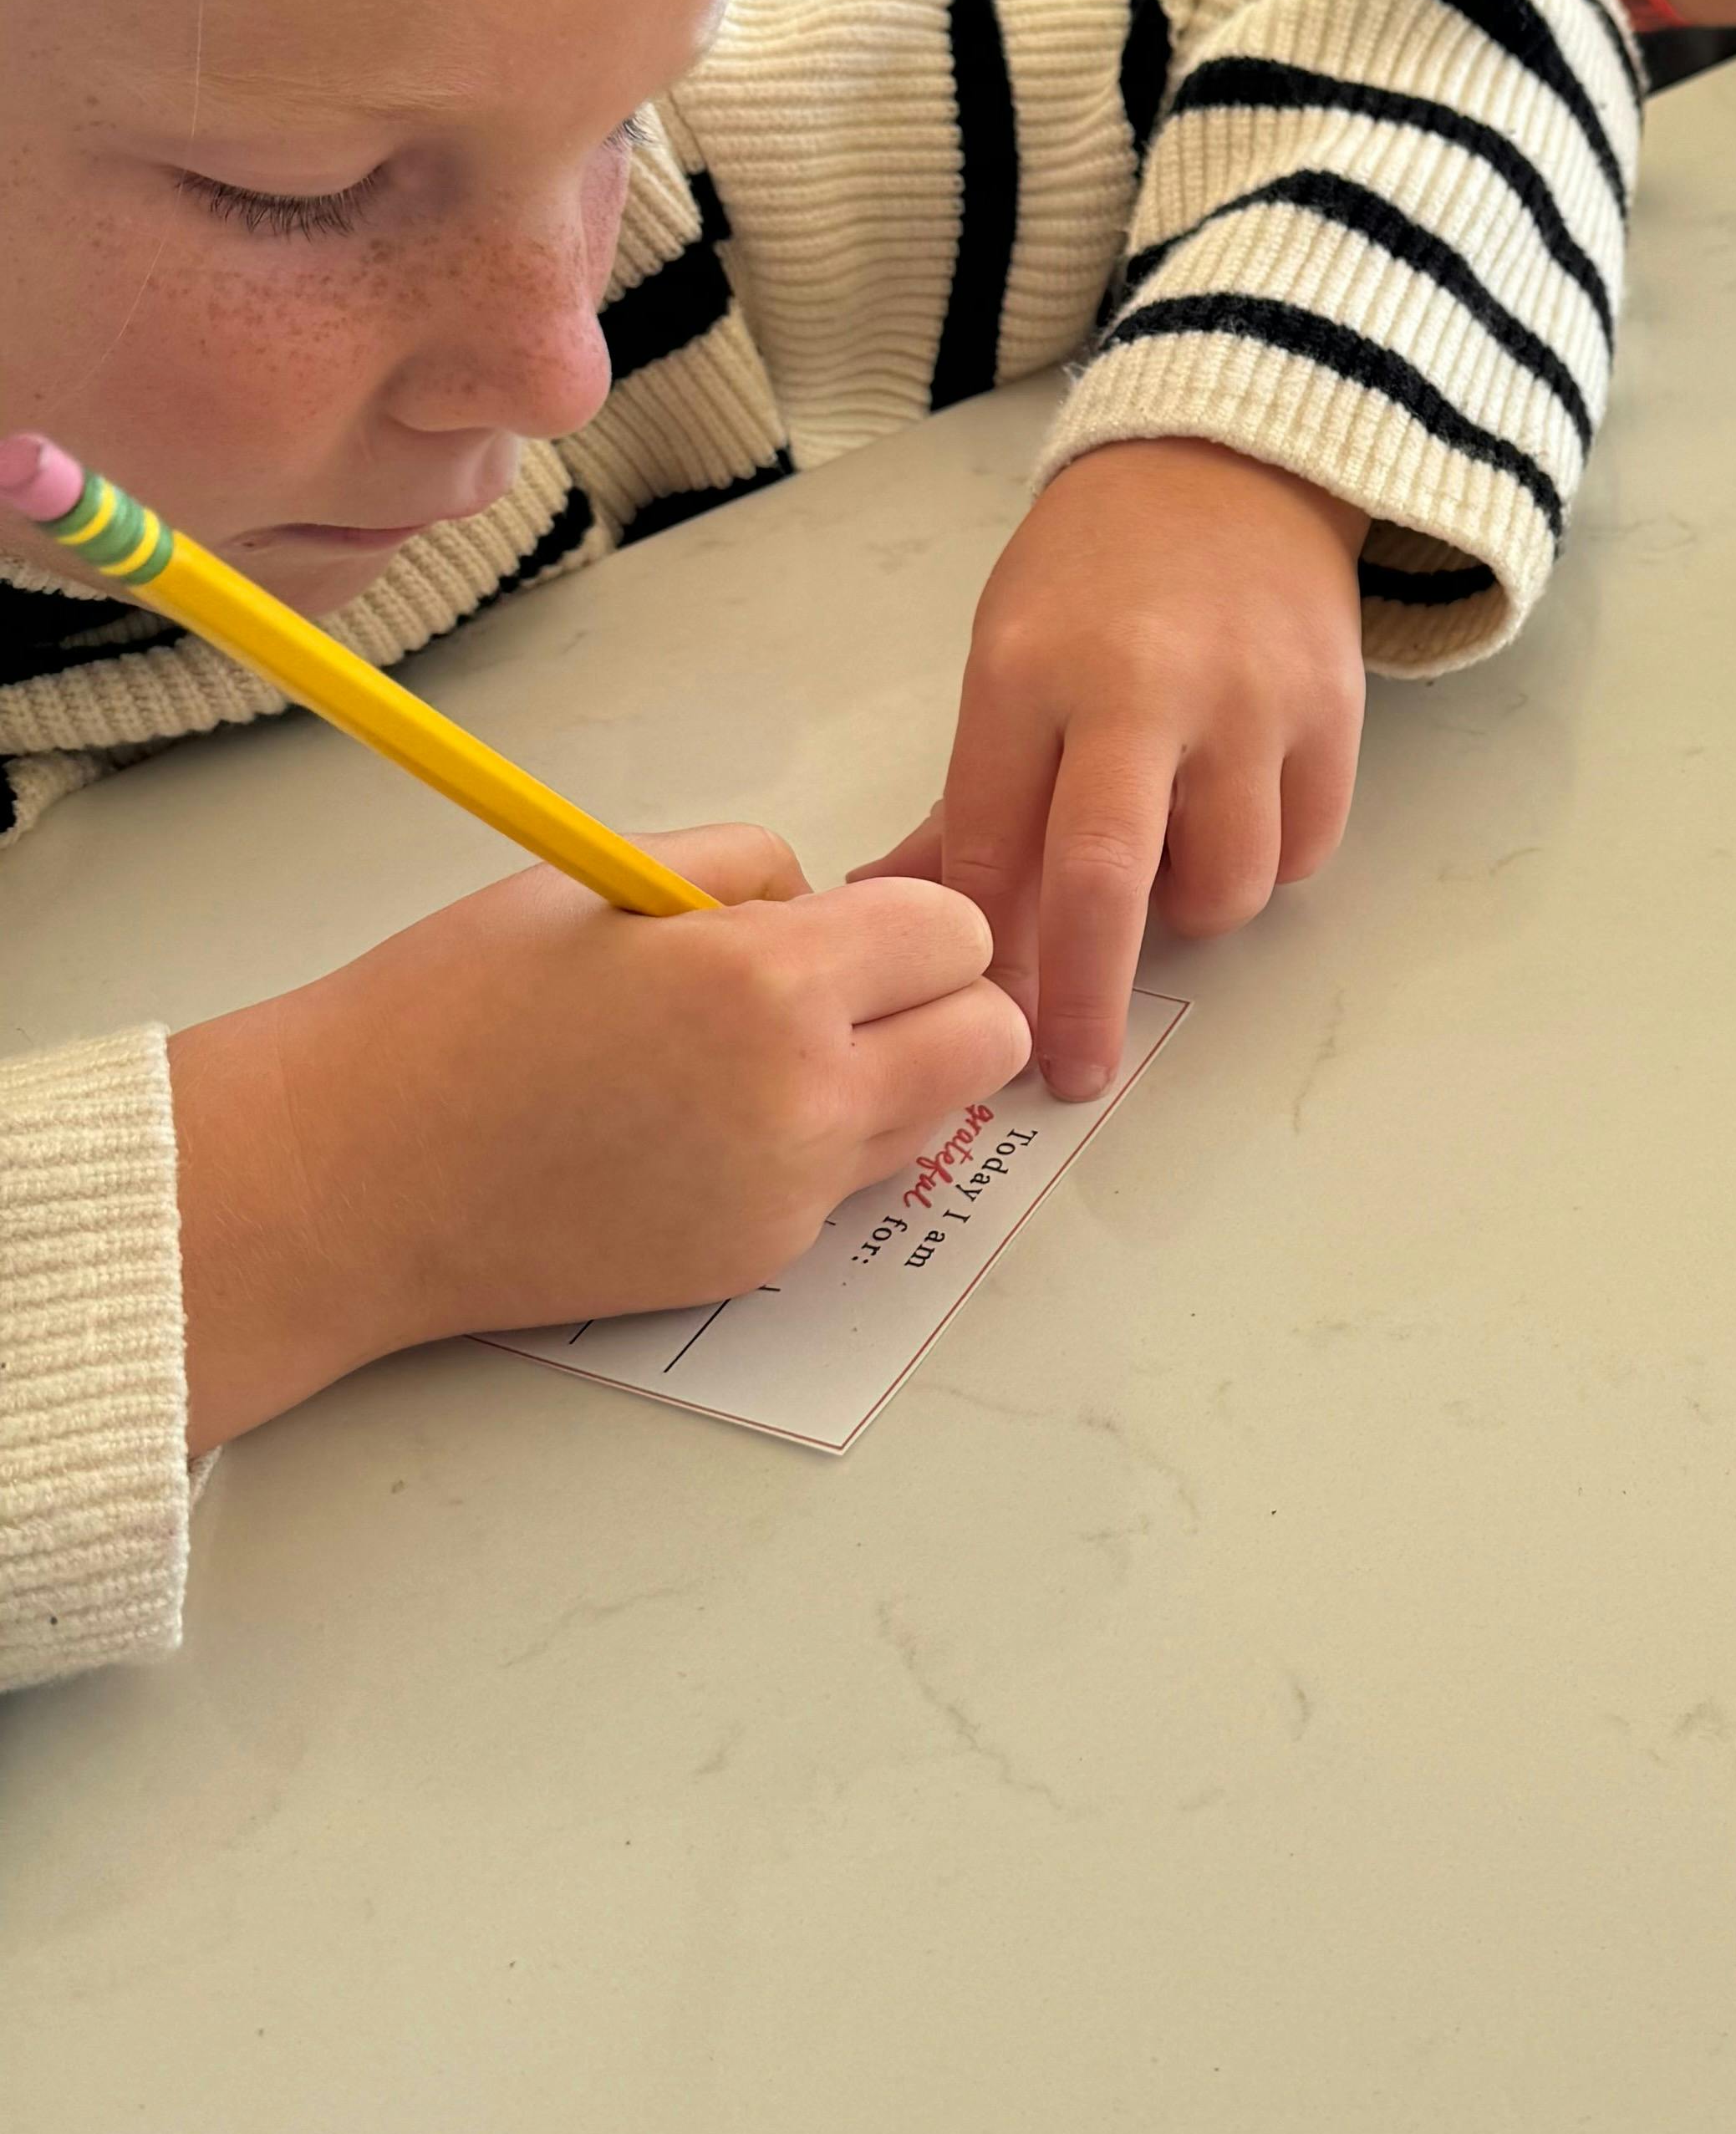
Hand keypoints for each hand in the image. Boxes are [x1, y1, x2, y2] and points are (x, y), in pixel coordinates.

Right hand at [169, 825, 1026, 1449]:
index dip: (911, 917)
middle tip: (848, 987)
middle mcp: (804, 1098)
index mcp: (770, 983)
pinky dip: (816, 1146)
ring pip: (932, 1118)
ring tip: (762, 1053)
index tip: (852, 921)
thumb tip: (829, 901)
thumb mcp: (604, 878)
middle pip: (988, 1039)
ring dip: (890, 1075)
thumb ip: (749, 873)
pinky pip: (847, 1184)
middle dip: (940, 1000)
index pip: (958, 934)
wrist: (350, 1176)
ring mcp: (788, 1195)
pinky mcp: (757, 1260)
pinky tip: (707, 1123)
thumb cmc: (452, 1010)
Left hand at [858, 438, 1367, 1102]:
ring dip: (1190, 913)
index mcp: (1029, 670)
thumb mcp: (1006, 654)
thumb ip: (973, 796)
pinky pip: (1301, 849)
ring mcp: (1249, 700)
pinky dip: (1265, 863)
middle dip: (1083, 996)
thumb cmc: (1094, 574)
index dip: (984, 944)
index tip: (980, 1014)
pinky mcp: (1333, 711)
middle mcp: (1141, 686)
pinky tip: (1233, 820)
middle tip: (1073, 1071)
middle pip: (1105, 880)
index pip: (990, 840)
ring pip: (1224, 884)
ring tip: (1170, 871)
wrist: (1234, 463)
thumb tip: (901, 916)